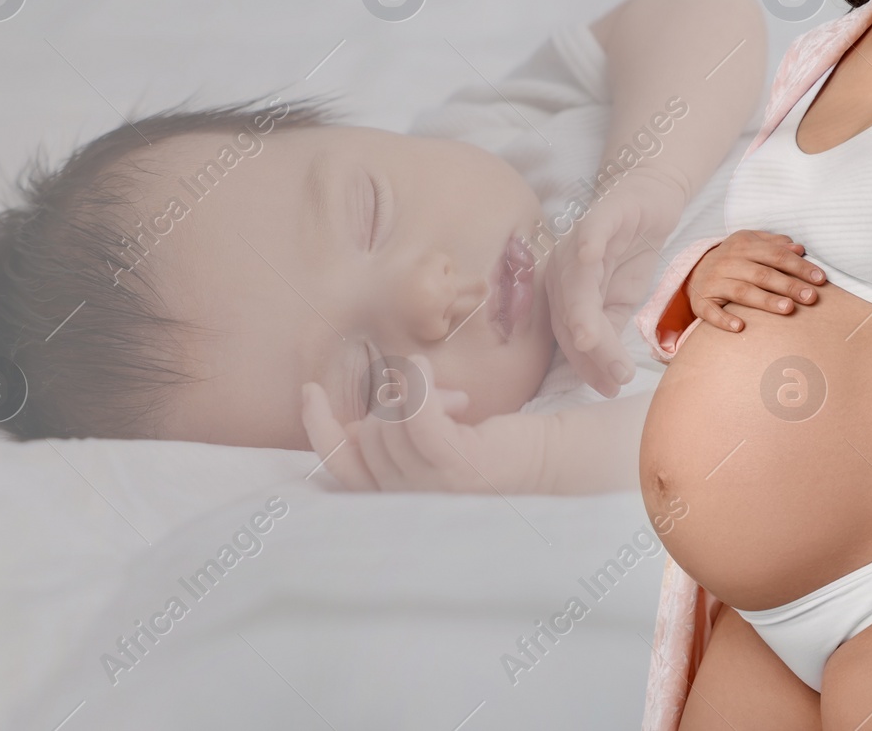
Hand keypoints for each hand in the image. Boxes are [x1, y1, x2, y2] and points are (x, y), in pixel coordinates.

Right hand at [300, 353, 545, 493]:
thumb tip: (355, 424)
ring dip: (416, 392)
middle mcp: (415, 506)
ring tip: (457, 396)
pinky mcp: (458, 466)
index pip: (343, 471)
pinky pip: (415, 414)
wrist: (561, 459)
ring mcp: (435, 491)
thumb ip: (395, 439)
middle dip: (396, 402)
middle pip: (367, 437)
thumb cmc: (502, 447)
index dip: (319, 430)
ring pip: (388, 425)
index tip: (310, 390)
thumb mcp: (437, 442)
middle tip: (448, 399)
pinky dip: (415, 382)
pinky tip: (424, 364)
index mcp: (405, 503)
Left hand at [545, 168, 687, 398]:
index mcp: (563, 292)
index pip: (568, 333)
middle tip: (610, 376)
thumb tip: (611, 377)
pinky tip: (591, 257)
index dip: (585, 363)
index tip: (607, 389)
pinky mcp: (601, 215)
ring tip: (593, 339)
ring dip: (583, 309)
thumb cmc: (629, 255)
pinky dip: (589, 243)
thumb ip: (609, 333)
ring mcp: (578, 240)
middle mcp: (562, 267)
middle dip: (587, 348)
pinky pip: (592, 231)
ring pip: (576, 279)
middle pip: (568, 312)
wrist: (649, 204)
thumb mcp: (621, 303)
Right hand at [684, 230, 826, 332]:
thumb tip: (799, 248)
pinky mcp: (701, 302)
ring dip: (766, 301)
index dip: (799, 267)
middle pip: (763, 274)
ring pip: (743, 291)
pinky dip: (724, 319)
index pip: (776, 255)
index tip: (820, 279)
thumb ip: (774, 245)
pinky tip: (740, 327)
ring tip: (788, 309)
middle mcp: (728, 261)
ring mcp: (713, 281)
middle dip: (789, 285)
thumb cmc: (733, 259)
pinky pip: (712, 312)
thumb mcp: (751, 244)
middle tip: (811, 297)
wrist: (694, 271)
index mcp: (743, 245)